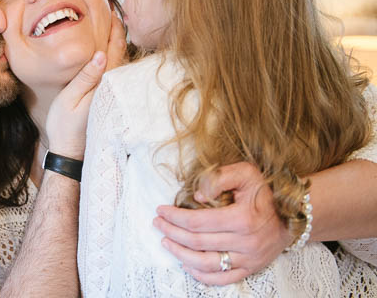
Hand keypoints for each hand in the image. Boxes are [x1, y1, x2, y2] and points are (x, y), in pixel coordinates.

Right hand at [45, 12, 125, 158]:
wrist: (69, 152)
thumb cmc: (65, 126)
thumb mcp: (70, 99)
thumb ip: (85, 76)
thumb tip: (101, 53)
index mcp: (105, 86)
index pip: (114, 52)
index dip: (115, 31)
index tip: (114, 12)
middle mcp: (113, 89)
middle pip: (121, 54)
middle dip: (120, 33)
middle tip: (116, 12)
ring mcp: (113, 94)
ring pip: (121, 63)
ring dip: (119, 43)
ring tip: (116, 25)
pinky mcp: (109, 99)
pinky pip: (116, 72)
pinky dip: (115, 56)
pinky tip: (111, 49)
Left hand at [153, 162, 292, 284]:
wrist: (294, 214)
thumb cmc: (265, 192)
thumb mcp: (245, 173)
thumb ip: (219, 179)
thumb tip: (198, 196)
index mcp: (242, 218)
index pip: (197, 222)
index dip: (174, 217)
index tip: (161, 210)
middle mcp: (245, 242)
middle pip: (197, 242)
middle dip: (171, 231)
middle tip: (158, 223)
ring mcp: (248, 259)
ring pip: (205, 264)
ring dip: (180, 254)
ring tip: (166, 241)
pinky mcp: (251, 269)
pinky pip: (221, 279)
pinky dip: (200, 275)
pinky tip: (185, 263)